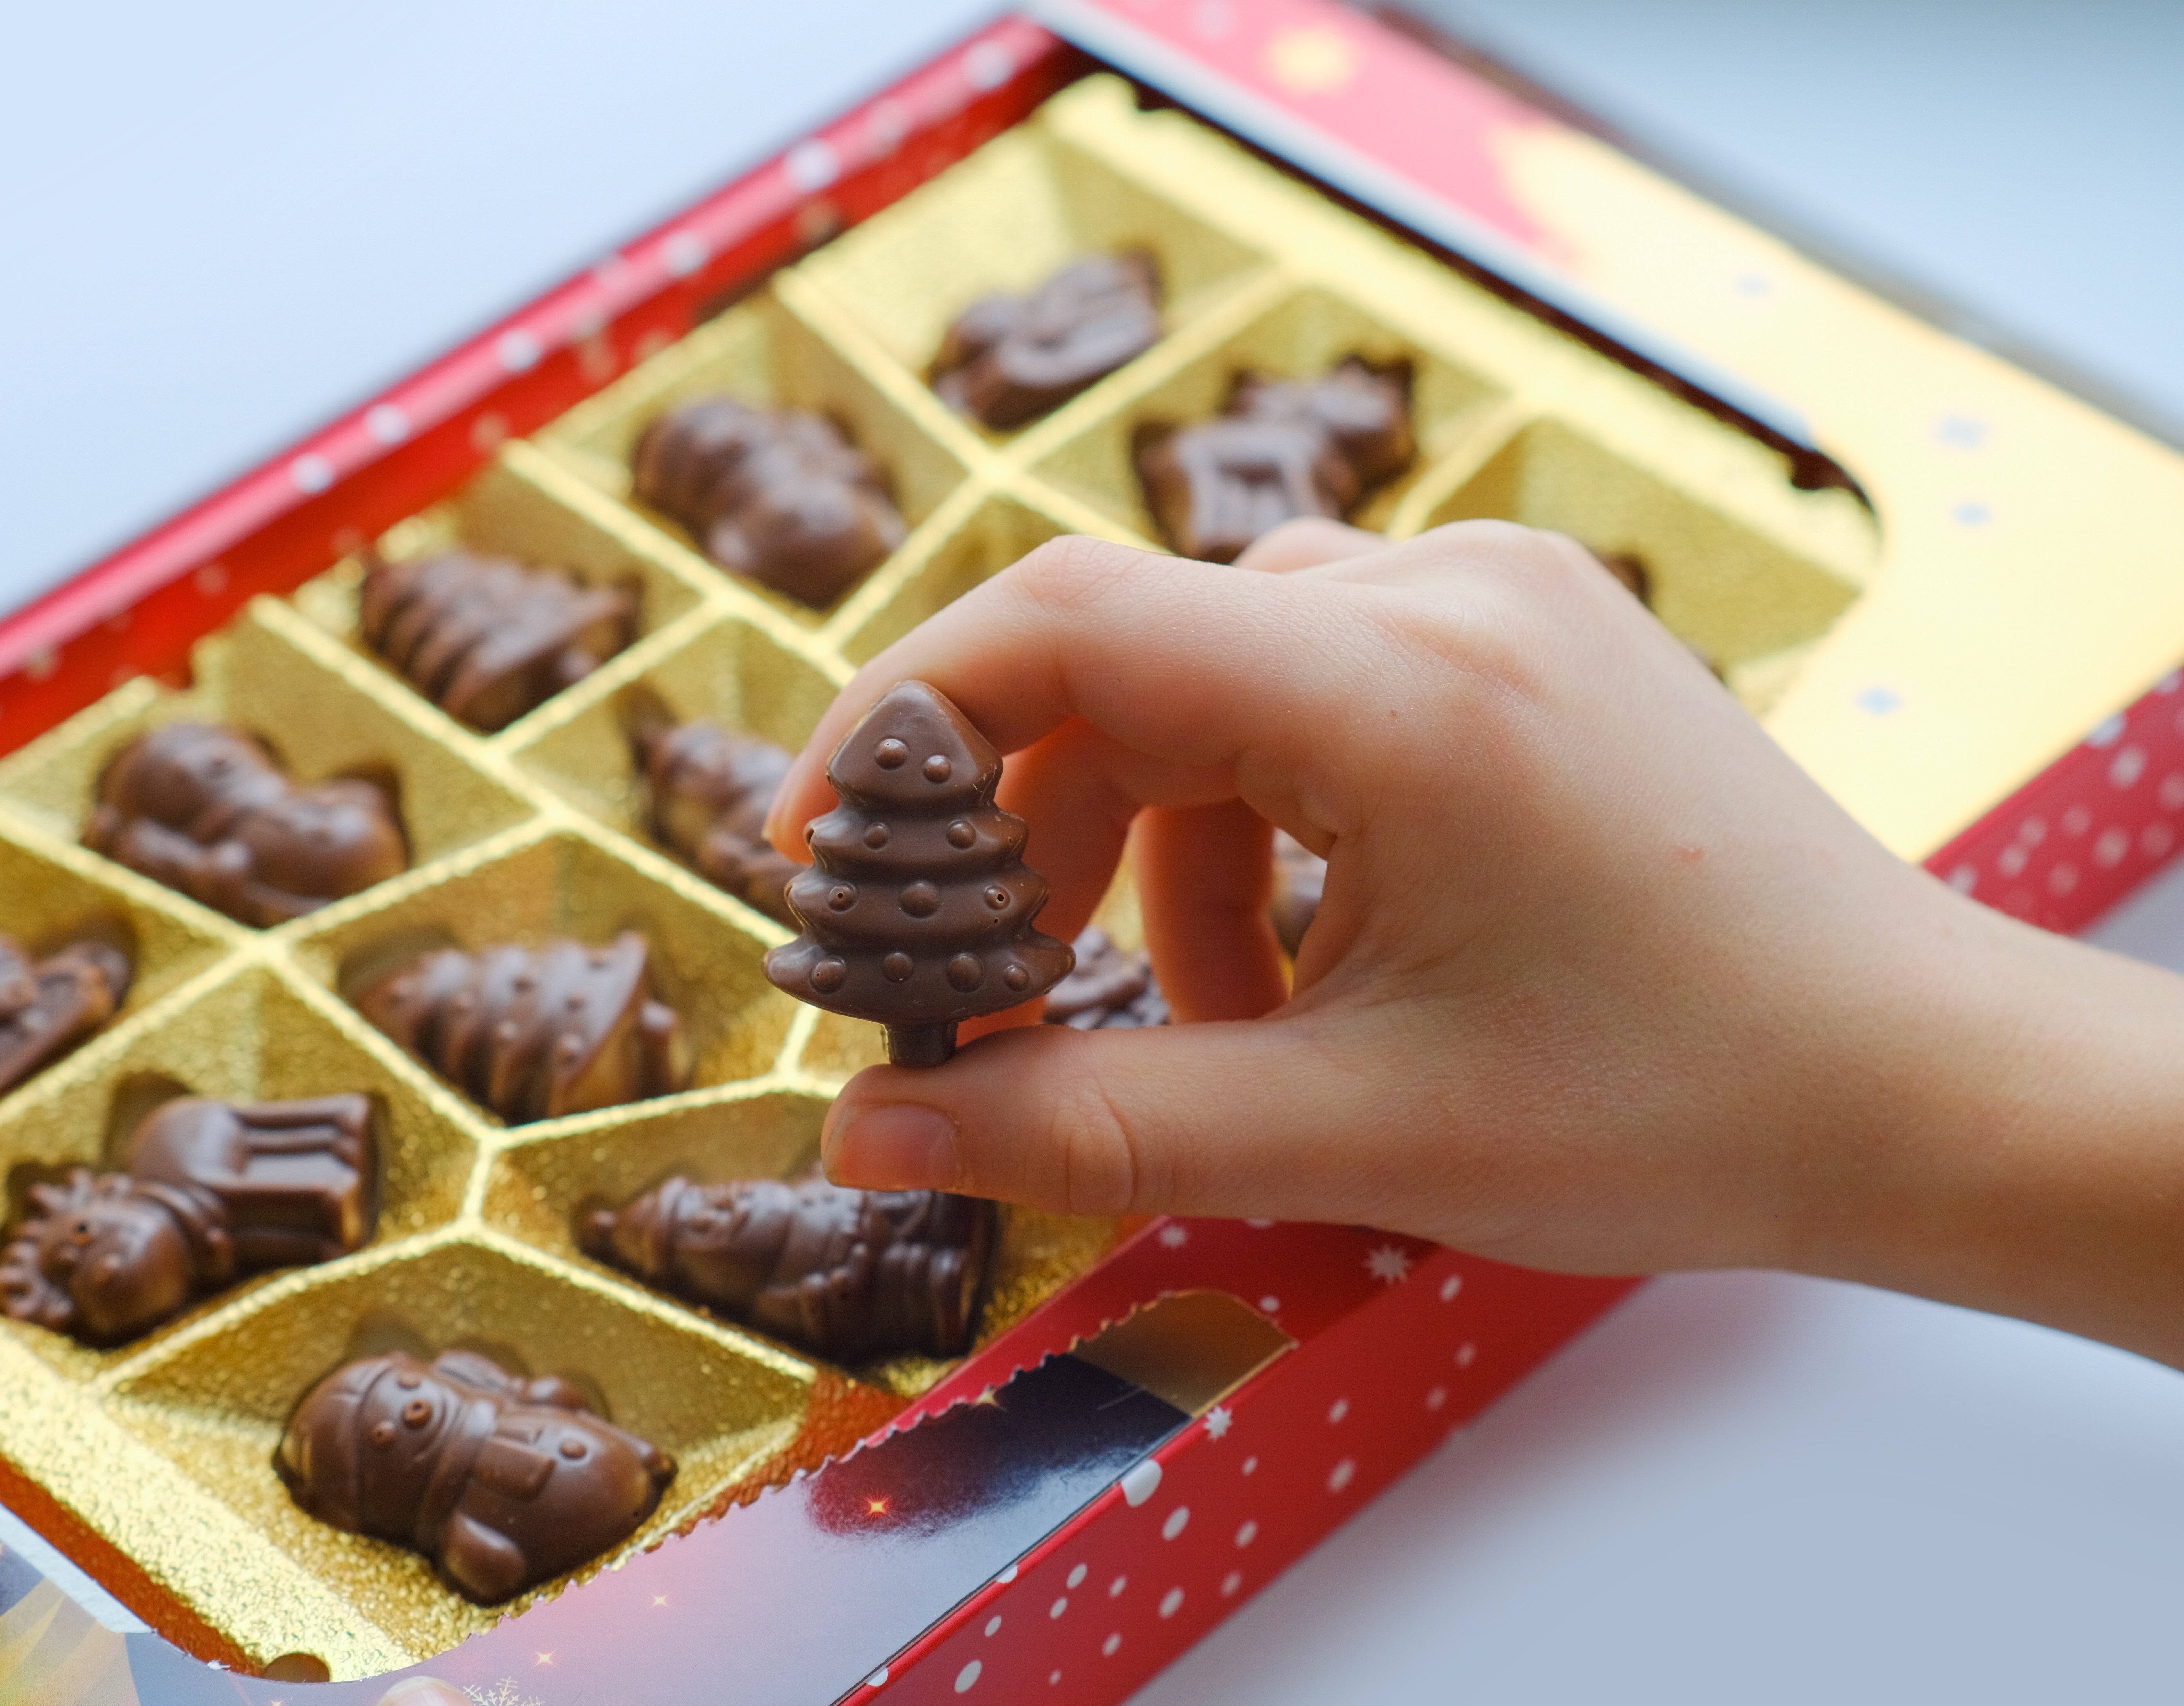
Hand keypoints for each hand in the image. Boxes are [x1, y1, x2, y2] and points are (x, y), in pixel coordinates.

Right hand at [767, 519, 2183, 1364]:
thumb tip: (869, 1125)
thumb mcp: (1353, 1137)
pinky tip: (1300, 967)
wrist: (1914, 1087)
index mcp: (1404, 685)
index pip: (1070, 623)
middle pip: (1128, 658)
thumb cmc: (1679, 1109)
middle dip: (1031, 833)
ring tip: (1209, 1022)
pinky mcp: (1515, 641)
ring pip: (1210, 689)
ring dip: (1153, 853)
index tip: (822, 852)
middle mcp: (1445, 594)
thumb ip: (1090, 1127)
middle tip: (992, 991)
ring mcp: (1492, 602)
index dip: (904, 722)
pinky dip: (1255, 830)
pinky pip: (1308, 696)